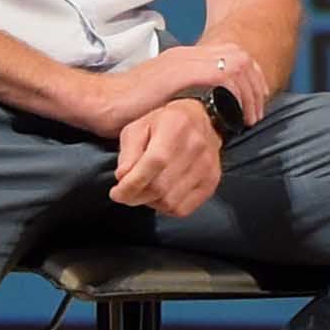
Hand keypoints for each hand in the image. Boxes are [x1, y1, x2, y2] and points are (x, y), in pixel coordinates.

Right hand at [79, 37, 258, 140]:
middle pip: (240, 57)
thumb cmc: (126, 108)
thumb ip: (185, 96)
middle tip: (257, 111)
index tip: (254, 103)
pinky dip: (235, 94)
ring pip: (236, 64)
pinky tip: (234, 115)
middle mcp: (187, 55)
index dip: (249, 78)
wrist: (101, 102)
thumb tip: (206, 110)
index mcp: (184, 57)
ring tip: (249, 117)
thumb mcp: (163, 98)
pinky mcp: (179, 73)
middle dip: (255, 84)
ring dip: (249, 91)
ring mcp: (183, 61)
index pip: (231, 56)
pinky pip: (221, 75)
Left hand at [106, 98, 225, 216]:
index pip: (154, 163)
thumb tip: (123, 177)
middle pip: (161, 187)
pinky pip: (183, 208)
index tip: (117, 193)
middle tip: (126, 193)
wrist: (203, 121)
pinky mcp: (211, 182)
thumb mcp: (138, 127)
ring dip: (151, 202)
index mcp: (175, 127)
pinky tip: (161, 195)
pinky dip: (166, 207)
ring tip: (145, 190)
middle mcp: (195, 147)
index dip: (132, 183)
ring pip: (170, 202)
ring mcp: (207, 167)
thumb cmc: (166, 123)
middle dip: (135, 196)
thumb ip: (128, 153)